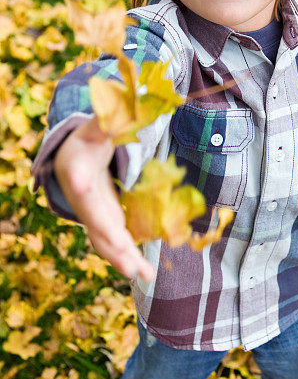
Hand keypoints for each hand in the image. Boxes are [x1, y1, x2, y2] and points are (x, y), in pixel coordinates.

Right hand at [53, 116, 154, 282]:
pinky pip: (113, 243)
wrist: (71, 160)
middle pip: (94, 217)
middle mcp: (81, 196)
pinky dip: (127, 258)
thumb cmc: (86, 141)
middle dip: (109, 236)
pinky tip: (145, 273)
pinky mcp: (104, 223)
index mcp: (76, 165)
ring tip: (141, 274)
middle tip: (124, 252)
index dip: (79, 179)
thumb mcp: (96, 126)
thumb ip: (109, 118)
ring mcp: (92, 213)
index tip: (80, 184)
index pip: (78, 172)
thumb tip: (125, 104)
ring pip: (103, 238)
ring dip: (121, 257)